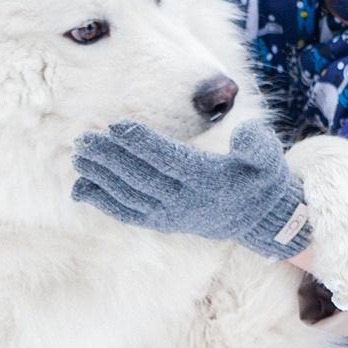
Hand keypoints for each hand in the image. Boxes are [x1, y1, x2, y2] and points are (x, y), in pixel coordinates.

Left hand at [71, 120, 311, 258]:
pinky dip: (102, 202)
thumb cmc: (259, 179)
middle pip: (141, 176)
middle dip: (110, 157)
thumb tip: (243, 133)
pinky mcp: (162, 222)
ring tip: (79, 156)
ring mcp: (171, 214)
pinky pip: (127, 214)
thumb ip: (257, 143)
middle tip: (84, 138)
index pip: (168, 158)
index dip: (141, 142)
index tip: (116, 125)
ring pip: (129, 195)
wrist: (259, 218)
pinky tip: (81, 187)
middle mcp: (186, 200)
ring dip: (101, 176)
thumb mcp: (268, 157)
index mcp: (209, 179)